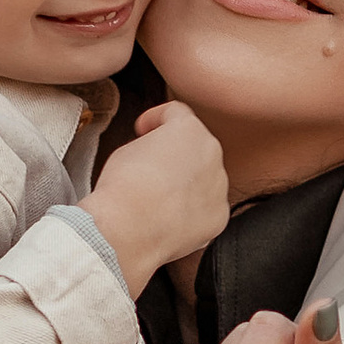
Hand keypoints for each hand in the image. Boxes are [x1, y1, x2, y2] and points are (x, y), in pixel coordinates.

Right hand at [86, 100, 228, 297]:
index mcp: (189, 130)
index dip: (155, 119)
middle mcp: (211, 154)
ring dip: (186, 182)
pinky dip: (192, 210)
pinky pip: (206, 207)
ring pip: (204, 178)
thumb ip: (149, 144)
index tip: (146, 129)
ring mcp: (219, 186)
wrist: (128, 230)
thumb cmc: (124, 190)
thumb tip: (153, 155)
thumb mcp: (126, 150)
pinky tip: (168, 216)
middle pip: (195, 146)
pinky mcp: (219, 216)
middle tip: (151, 166)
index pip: (175, 114)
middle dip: (175, 153)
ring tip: (158, 197)